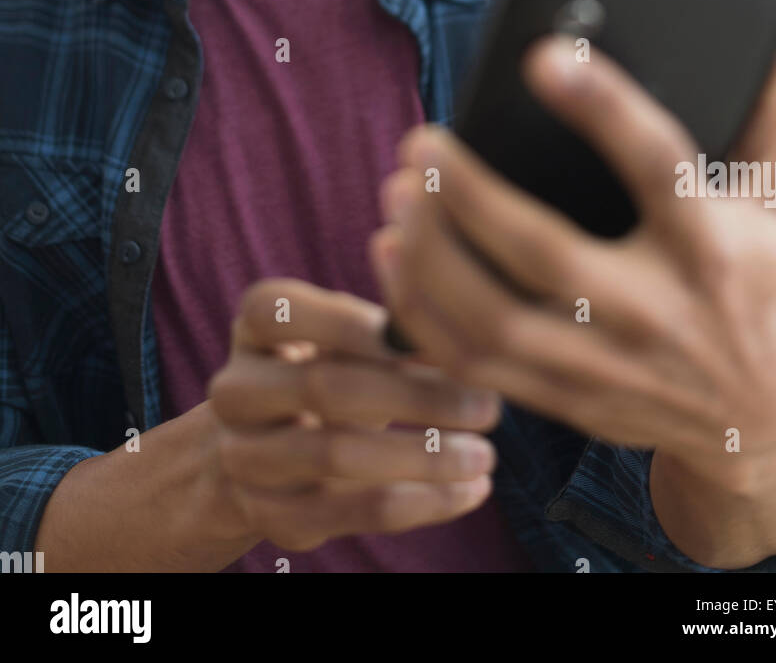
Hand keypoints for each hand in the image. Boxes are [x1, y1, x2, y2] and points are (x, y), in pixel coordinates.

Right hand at [206, 279, 500, 551]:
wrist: (267, 445)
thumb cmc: (333, 366)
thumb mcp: (347, 334)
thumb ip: (389, 328)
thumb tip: (460, 339)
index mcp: (255, 323)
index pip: (282, 311)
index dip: (350, 324)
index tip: (427, 336)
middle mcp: (236, 389)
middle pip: (322, 387)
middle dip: (415, 396)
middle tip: (487, 405)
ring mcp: (244, 456)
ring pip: (335, 456)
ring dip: (422, 458)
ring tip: (484, 456)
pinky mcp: (269, 515)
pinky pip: (349, 514)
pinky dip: (419, 504)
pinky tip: (468, 492)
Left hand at [371, 4, 775, 479]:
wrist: (750, 420)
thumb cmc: (747, 284)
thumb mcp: (770, 198)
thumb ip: (769, 107)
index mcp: (709, 245)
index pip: (657, 167)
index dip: (603, 107)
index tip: (544, 55)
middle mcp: (655, 311)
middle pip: (547, 254)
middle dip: (471, 196)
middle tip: (419, 141)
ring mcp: (602, 366)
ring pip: (494, 319)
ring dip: (431, 255)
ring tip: (397, 191)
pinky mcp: (560, 399)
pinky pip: (473, 363)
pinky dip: (420, 312)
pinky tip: (392, 254)